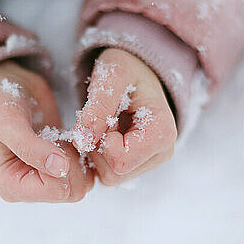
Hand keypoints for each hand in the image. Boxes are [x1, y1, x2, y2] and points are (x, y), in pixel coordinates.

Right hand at [0, 60, 93, 202]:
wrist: (9, 86)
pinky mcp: (62, 172)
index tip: (53, 138)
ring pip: (84, 183)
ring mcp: (47, 182)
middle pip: (74, 191)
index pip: (56, 190)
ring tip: (61, 136)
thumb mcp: (8, 121)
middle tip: (58, 136)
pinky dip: (88, 154)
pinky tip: (72, 137)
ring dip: (81, 156)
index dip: (64, 163)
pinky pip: (90, 173)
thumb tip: (60, 170)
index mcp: (11, 186)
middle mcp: (29, 190)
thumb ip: (31, 147)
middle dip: (73, 161)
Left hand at [73, 48, 176, 185]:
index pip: (120, 161)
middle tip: (103, 117)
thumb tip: (81, 142)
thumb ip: (97, 108)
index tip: (106, 115)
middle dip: (98, 147)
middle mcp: (161, 153)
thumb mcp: (112, 76)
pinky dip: (98, 155)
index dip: (102, 140)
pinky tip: (104, 132)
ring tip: (105, 122)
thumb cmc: (127, 66)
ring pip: (109, 177)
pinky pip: (107, 174)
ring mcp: (150, 161)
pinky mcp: (137, 165)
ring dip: (97, 151)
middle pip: (114, 173)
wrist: (136, 68)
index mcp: (162, 132)